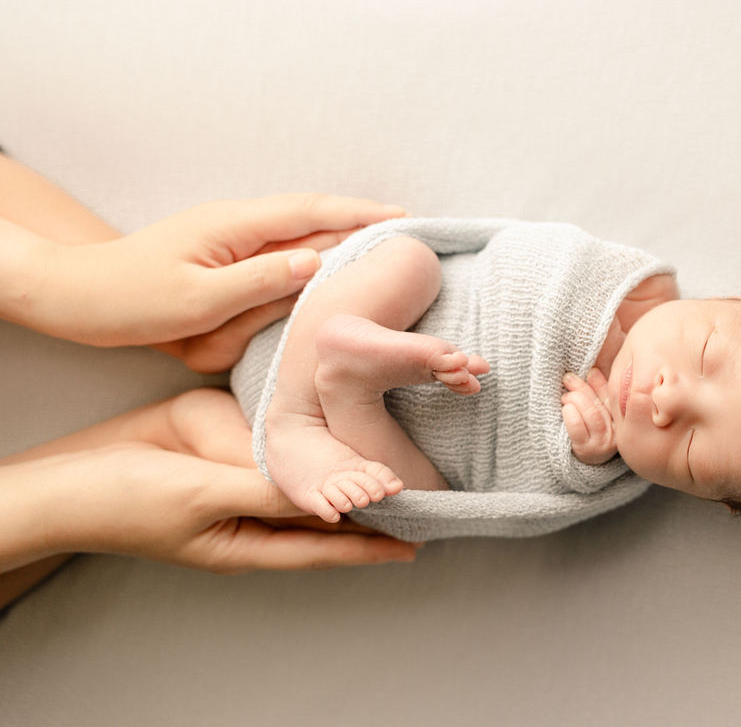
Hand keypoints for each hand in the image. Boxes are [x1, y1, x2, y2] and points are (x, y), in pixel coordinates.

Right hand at [1, 389, 418, 573]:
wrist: (70, 476)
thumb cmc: (127, 499)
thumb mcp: (204, 496)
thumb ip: (267, 494)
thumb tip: (329, 497)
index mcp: (246, 544)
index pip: (325, 548)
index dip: (371, 547)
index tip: (417, 544)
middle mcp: (250, 521)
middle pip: (322, 521)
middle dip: (369, 515)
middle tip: (419, 500)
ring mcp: (238, 491)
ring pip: (305, 490)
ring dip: (343, 482)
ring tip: (390, 470)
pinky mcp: (225, 461)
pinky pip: (278, 462)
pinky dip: (309, 455)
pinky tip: (332, 443)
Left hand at [48, 194, 404, 370]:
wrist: (77, 295)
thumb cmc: (131, 300)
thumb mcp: (198, 300)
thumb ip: (260, 281)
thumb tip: (317, 263)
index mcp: (234, 226)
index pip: (310, 213)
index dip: (359, 215)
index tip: (402, 218)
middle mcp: (236, 223)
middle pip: (310, 215)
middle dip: (358, 219)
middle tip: (405, 232)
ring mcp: (228, 236)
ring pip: (296, 231)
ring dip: (337, 234)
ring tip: (380, 248)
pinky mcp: (222, 254)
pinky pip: (278, 248)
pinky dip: (310, 252)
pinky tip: (326, 266)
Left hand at [561, 368, 617, 464]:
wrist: (583, 462)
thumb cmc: (589, 431)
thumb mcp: (597, 411)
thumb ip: (597, 392)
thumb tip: (592, 370)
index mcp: (621, 420)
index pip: (613, 397)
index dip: (600, 383)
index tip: (589, 371)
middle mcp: (617, 433)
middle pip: (601, 405)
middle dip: (582, 388)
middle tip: (568, 380)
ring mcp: (602, 444)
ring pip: (592, 415)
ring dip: (575, 400)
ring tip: (565, 397)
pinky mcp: (586, 450)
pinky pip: (578, 428)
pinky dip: (570, 415)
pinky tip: (566, 409)